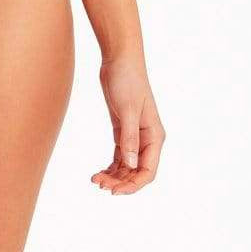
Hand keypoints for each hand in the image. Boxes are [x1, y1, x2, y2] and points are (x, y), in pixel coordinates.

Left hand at [91, 53, 165, 194]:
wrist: (119, 60)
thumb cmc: (128, 81)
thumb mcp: (128, 110)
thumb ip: (129, 138)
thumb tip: (132, 165)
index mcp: (154, 137)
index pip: (148, 171)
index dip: (133, 185)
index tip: (114, 191)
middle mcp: (147, 140)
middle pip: (136, 172)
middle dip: (120, 182)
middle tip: (99, 184)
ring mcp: (135, 136)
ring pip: (127, 166)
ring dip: (114, 176)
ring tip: (95, 180)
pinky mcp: (123, 130)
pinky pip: (120, 156)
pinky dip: (111, 166)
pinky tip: (99, 172)